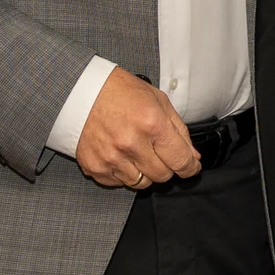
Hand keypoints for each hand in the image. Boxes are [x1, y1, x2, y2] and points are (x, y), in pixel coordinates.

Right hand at [74, 67, 200, 189]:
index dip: (190, 168)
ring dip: (145, 172)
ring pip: (141, 183)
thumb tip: (192, 157)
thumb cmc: (122, 92)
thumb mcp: (159, 101)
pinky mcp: (94, 166)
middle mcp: (131, 144)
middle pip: (162, 176)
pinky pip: (118, 183)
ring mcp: (111, 157)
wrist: (81, 92)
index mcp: (152, 124)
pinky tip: (120, 155)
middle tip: (160, 153)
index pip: (180, 160)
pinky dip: (123, 174)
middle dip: (167, 167)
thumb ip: (179, 131)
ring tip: (138, 153)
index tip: (192, 168)